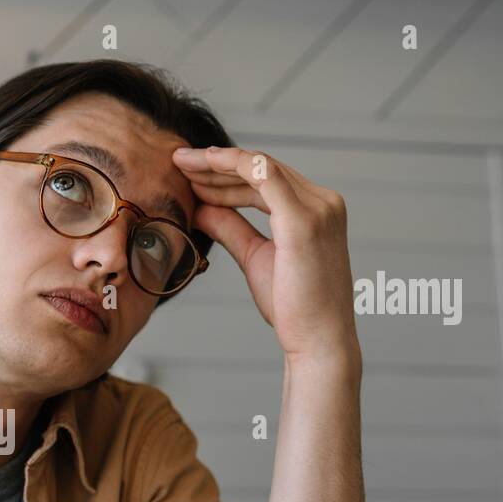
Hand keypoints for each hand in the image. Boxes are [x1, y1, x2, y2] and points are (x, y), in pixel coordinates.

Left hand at [172, 145, 358, 361]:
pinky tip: (204, 165)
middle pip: (262, 170)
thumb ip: (231, 229)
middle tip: (179, 161)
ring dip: (217, 164)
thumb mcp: (255, 257)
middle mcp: (323, 202)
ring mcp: (317, 207)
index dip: (226, 175)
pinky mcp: (303, 219)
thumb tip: (200, 209)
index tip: (191, 175)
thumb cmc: (293, 307)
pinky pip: (262, 175)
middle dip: (217, 165)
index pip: (267, 181)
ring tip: (182, 164)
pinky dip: (231, 165)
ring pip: (259, 167)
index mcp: (316, 211)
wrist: (317, 340)